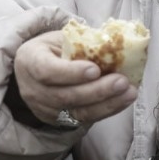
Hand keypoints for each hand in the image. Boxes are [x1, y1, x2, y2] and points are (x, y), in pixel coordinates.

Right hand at [13, 30, 137, 126]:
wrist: (34, 70)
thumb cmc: (51, 49)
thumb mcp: (60, 37)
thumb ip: (80, 41)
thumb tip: (115, 41)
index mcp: (29, 60)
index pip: (47, 71)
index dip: (71, 72)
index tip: (95, 69)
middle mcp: (32, 89)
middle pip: (65, 96)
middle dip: (97, 90)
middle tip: (122, 81)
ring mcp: (44, 109)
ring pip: (76, 111)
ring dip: (107, 104)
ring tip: (129, 93)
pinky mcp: (57, 121)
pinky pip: (84, 118)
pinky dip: (106, 110)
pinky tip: (123, 100)